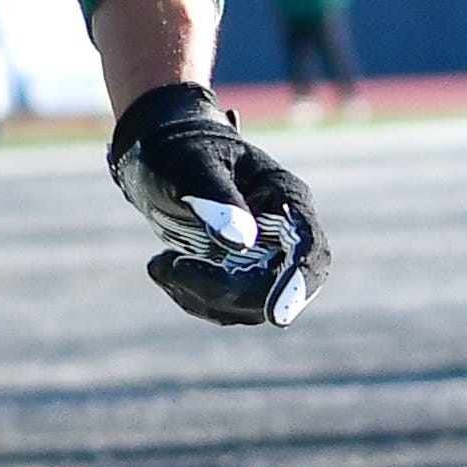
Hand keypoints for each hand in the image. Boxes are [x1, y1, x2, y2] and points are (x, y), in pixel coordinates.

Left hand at [107, 82, 328, 328]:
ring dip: (199, 294)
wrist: (157, 155)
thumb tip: (241, 243)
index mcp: (285, 196)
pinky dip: (189, 295)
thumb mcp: (191, 166)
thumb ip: (217, 200)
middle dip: (224, 290)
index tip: (278, 316)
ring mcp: (264, 258)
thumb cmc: (178, 150)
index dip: (298, 284)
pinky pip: (224, 306)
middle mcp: (284, 233)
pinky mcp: (239, 276)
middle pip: (278, 286)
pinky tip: (162, 266)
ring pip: (249, 305)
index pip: (308, 247)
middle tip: (171, 267)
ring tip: (160, 262)